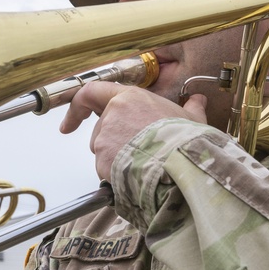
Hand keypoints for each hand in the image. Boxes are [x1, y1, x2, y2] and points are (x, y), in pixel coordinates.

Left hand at [60, 82, 207, 179]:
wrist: (182, 165)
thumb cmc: (186, 141)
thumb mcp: (193, 119)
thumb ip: (191, 108)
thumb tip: (198, 101)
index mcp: (130, 97)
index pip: (92, 92)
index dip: (78, 107)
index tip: (70, 122)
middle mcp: (112, 114)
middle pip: (100, 130)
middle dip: (111, 144)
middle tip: (135, 154)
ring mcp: (105, 138)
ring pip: (102, 151)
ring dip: (115, 159)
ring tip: (142, 164)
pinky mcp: (102, 161)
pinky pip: (105, 170)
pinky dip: (116, 175)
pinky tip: (136, 176)